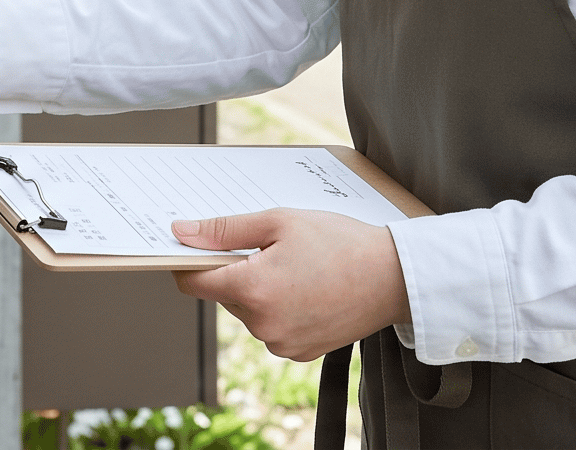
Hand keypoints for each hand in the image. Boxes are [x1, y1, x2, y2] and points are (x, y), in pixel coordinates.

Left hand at [172, 208, 411, 361]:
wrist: (395, 278)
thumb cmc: (341, 243)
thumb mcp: (279, 222)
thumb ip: (224, 230)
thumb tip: (180, 232)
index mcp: (254, 289)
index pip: (194, 282)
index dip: (188, 261)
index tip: (194, 246)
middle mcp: (263, 324)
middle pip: (224, 294)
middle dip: (236, 271)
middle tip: (271, 248)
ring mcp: (281, 344)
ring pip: (248, 311)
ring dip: (258, 290)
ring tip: (297, 268)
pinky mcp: (299, 353)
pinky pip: (271, 327)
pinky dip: (278, 309)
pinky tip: (306, 289)